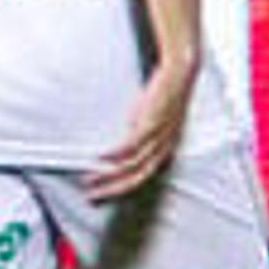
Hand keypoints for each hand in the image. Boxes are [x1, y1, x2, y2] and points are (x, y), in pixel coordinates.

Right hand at [86, 47, 198, 199]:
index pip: (142, 177)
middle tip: (91, 196)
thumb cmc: (164, 93)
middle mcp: (164, 148)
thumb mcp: (151, 119)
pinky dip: (115, 154)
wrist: (179, 72)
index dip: (121, 188)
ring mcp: (159, 137)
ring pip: (133, 165)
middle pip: (137, 177)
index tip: (101, 193)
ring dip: (109, 175)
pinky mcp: (152, 123)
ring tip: (89, 180)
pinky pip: (132, 145)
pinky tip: (99, 157)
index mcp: (166, 149)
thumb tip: (124, 141)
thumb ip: (139, 132)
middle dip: (113, 189)